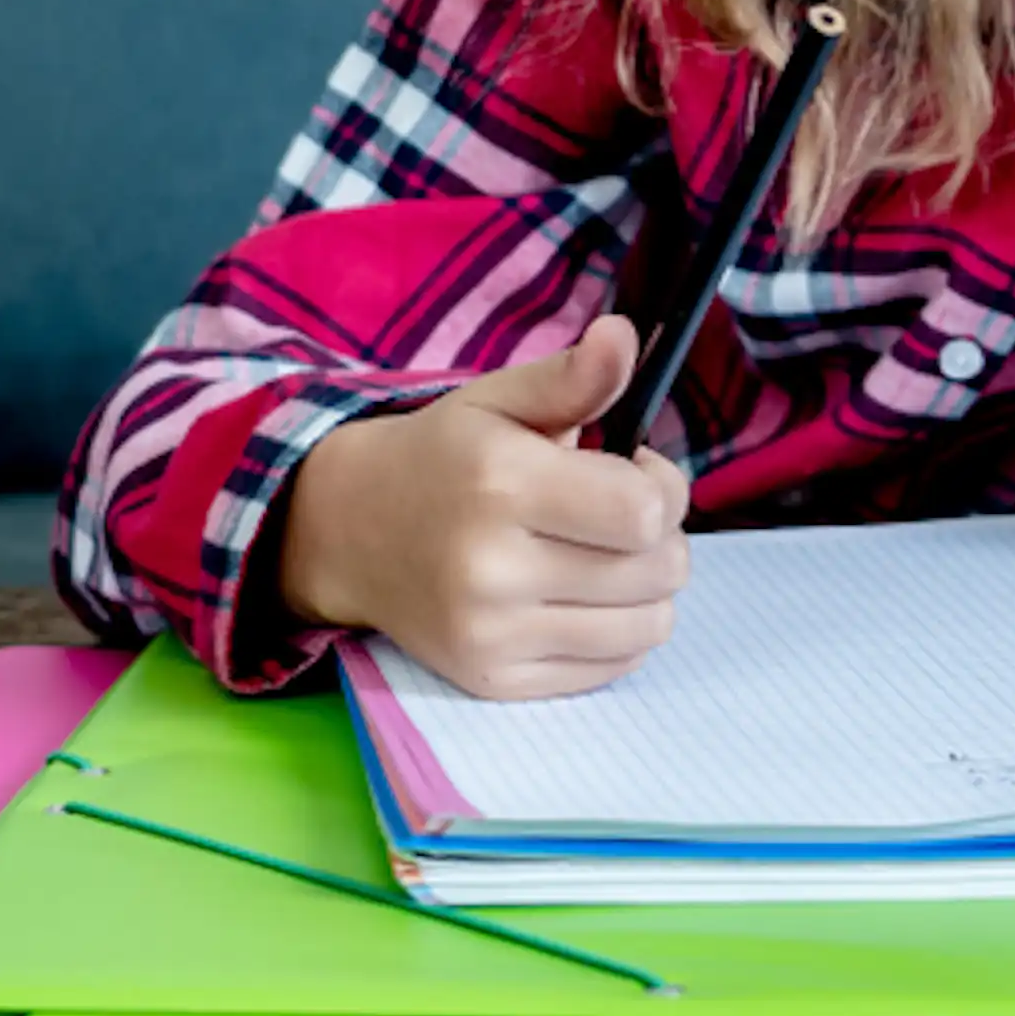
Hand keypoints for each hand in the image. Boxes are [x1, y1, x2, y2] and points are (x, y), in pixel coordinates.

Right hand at [277, 315, 691, 700]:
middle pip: (656, 571)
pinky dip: (620, 633)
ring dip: (649, 588)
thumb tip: (624, 335)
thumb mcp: (500, 400)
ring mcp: (490, 635)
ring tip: (608, 554)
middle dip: (663, 536)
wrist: (349, 530)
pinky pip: (610, 669)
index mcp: (502, 484)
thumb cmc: (445, 456)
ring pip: (647, 627)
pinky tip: (586, 595)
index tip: (636, 469)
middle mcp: (492, 569)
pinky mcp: (492, 680)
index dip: (664, 487)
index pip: (645, 513)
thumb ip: (572, 376)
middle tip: (620, 513)